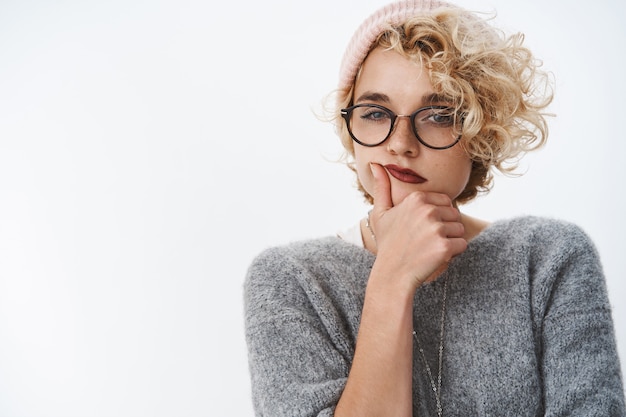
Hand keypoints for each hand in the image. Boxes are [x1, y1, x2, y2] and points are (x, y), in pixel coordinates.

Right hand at [368, 163, 466, 291]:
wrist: (392, 274)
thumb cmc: (388, 244)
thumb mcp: (381, 213)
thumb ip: (382, 187)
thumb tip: (375, 164)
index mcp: (416, 198)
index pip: (445, 202)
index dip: (437, 217)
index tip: (421, 229)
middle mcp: (427, 210)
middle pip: (455, 215)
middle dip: (446, 228)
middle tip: (425, 241)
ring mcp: (436, 228)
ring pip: (460, 230)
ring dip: (450, 241)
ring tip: (430, 249)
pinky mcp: (444, 246)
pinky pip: (462, 245)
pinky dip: (453, 253)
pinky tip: (435, 257)